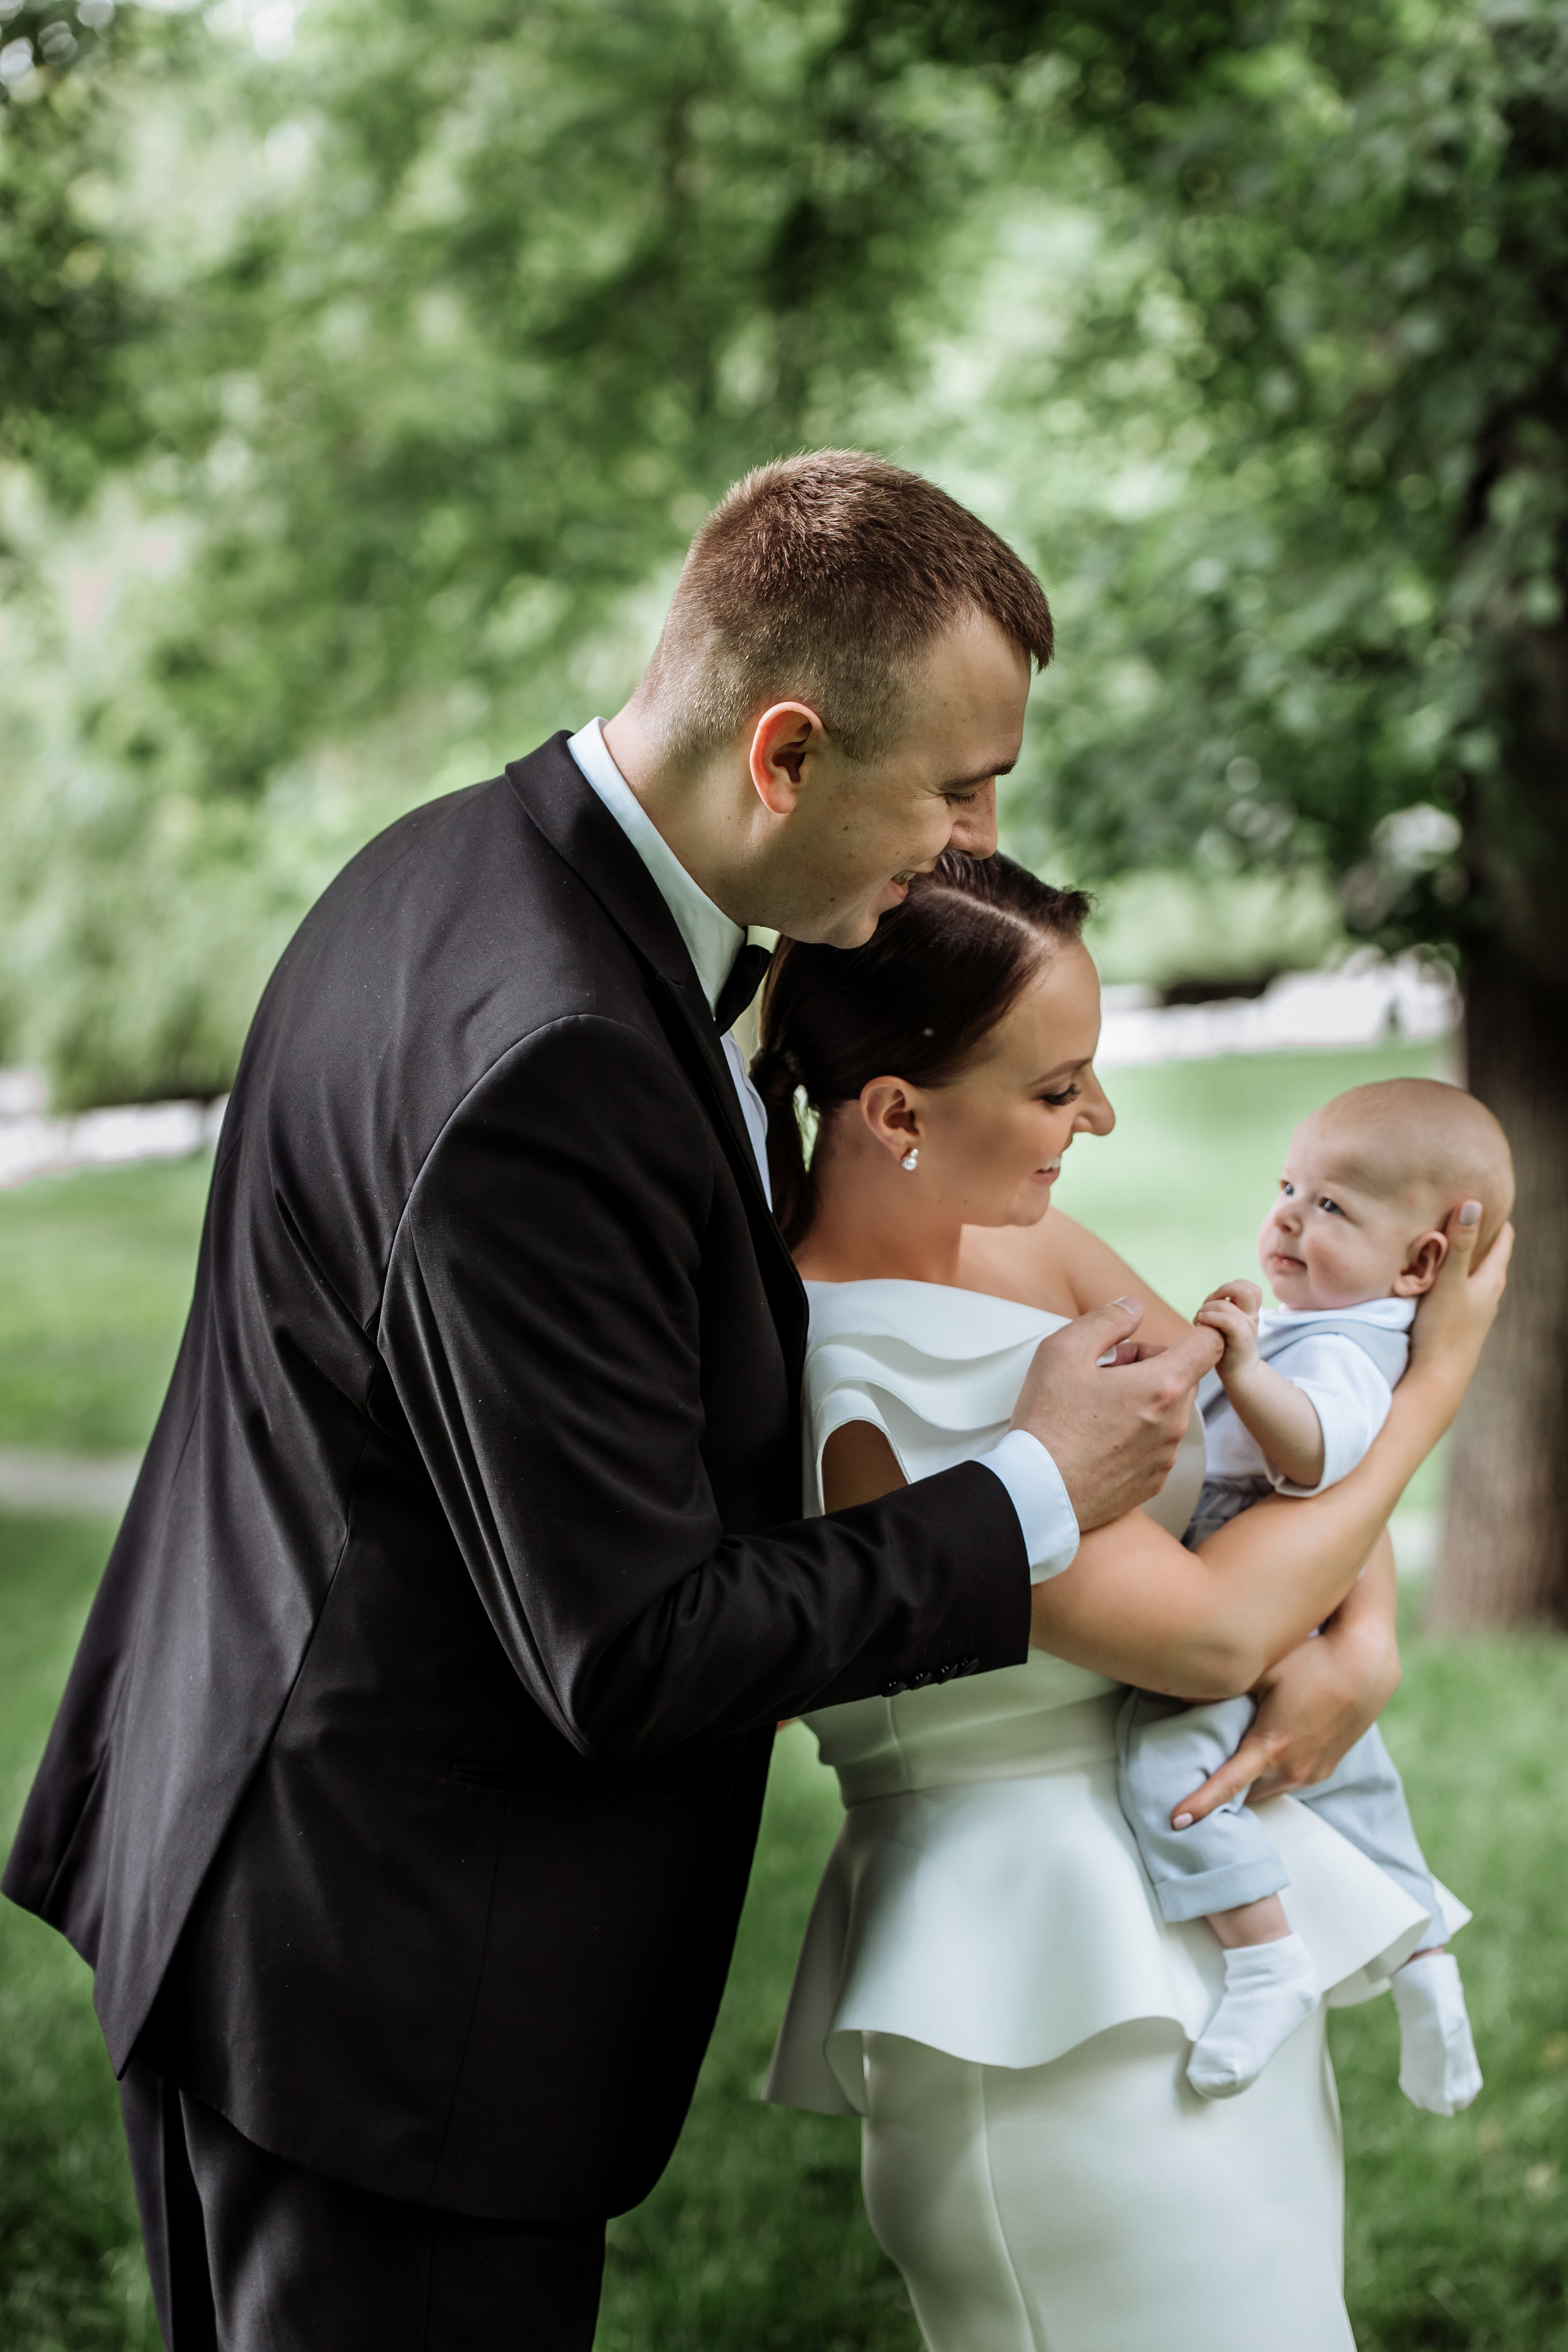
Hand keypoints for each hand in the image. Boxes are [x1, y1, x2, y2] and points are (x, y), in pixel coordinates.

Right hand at [1010, 1298, 1222, 1531]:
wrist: (1036, 1495)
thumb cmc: (1047, 1424)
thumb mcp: (1063, 1350)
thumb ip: (1107, 1320)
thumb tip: (1133, 1307)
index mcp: (1162, 1386)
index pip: (1211, 1345)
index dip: (1196, 1330)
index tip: (1170, 1335)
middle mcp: (1174, 1424)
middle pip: (1184, 1376)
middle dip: (1151, 1366)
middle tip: (1106, 1371)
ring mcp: (1165, 1457)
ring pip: (1168, 1412)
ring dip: (1142, 1401)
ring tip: (1095, 1407)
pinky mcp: (1151, 1482)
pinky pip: (1155, 1445)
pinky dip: (1135, 1435)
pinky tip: (1097, 1438)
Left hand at [1172, 1533, 1400, 1822]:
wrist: (1367, 1665)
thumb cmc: (1311, 1660)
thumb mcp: (1262, 1668)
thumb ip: (1222, 1685)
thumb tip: (1179, 1690)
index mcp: (1272, 1747)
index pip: (1228, 1785)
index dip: (1200, 1805)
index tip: (1175, 1821)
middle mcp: (1293, 1769)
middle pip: (1244, 1795)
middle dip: (1218, 1796)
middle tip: (1188, 1783)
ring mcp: (1312, 1772)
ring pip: (1266, 1789)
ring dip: (1245, 1786)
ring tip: (1216, 1773)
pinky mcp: (1324, 1768)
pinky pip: (1286, 1781)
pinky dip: (1266, 1777)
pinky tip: (1255, 1758)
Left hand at [1194, 1280, 1261, 1374]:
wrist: (1240, 1374)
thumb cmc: (1229, 1349)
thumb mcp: (1230, 1325)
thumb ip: (1226, 1310)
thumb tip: (1212, 1298)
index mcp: (1250, 1311)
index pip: (1248, 1286)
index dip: (1230, 1286)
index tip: (1216, 1299)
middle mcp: (1252, 1316)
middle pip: (1243, 1289)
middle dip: (1220, 1292)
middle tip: (1207, 1305)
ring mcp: (1248, 1326)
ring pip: (1226, 1305)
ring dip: (1206, 1309)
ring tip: (1199, 1319)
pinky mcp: (1241, 1337)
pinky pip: (1226, 1319)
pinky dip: (1209, 1317)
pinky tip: (1200, 1323)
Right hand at [1407, 1201, 1513, 1396]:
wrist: (1438, 1376)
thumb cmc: (1444, 1328)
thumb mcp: (1450, 1280)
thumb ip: (1460, 1243)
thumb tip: (1473, 1203)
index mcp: (1492, 1278)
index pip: (1504, 1238)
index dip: (1495, 1216)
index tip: (1479, 1195)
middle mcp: (1489, 1292)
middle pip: (1488, 1253)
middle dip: (1476, 1232)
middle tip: (1455, 1209)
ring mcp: (1475, 1309)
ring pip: (1473, 1272)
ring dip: (1461, 1254)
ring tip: (1441, 1237)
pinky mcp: (1459, 1321)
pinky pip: (1459, 1288)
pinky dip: (1450, 1274)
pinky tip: (1432, 1274)